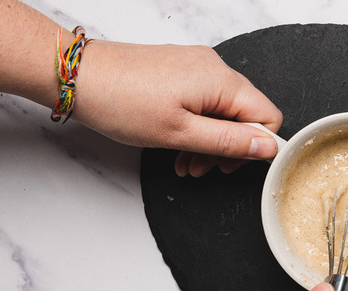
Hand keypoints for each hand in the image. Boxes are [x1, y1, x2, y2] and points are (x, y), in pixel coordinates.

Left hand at [73, 41, 282, 176]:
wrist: (78, 76)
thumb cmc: (122, 103)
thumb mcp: (181, 134)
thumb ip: (230, 141)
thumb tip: (269, 147)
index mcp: (221, 81)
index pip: (268, 115)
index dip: (257, 147)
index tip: (232, 165)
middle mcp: (214, 67)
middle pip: (245, 113)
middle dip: (228, 147)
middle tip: (202, 169)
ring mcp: (196, 66)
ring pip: (222, 110)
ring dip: (210, 141)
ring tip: (185, 163)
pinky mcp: (180, 69)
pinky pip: (203, 100)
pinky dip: (196, 125)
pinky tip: (177, 143)